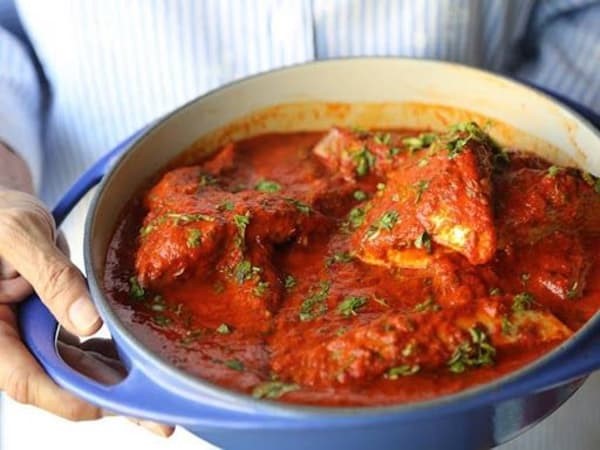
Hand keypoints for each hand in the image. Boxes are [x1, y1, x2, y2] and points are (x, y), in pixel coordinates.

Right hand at [0, 189, 172, 435]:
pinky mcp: (46, 325)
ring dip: (112, 383)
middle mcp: (7, 341)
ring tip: (157, 396)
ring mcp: (28, 335)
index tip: (114, 405)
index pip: (26, 380)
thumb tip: (88, 323)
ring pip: (70, 369)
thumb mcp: (19, 236)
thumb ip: (51, 278)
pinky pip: (75, 348)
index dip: (71, 397)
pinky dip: (105, 356)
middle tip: (156, 419)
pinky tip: (135, 361)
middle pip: (56, 382)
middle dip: (106, 401)